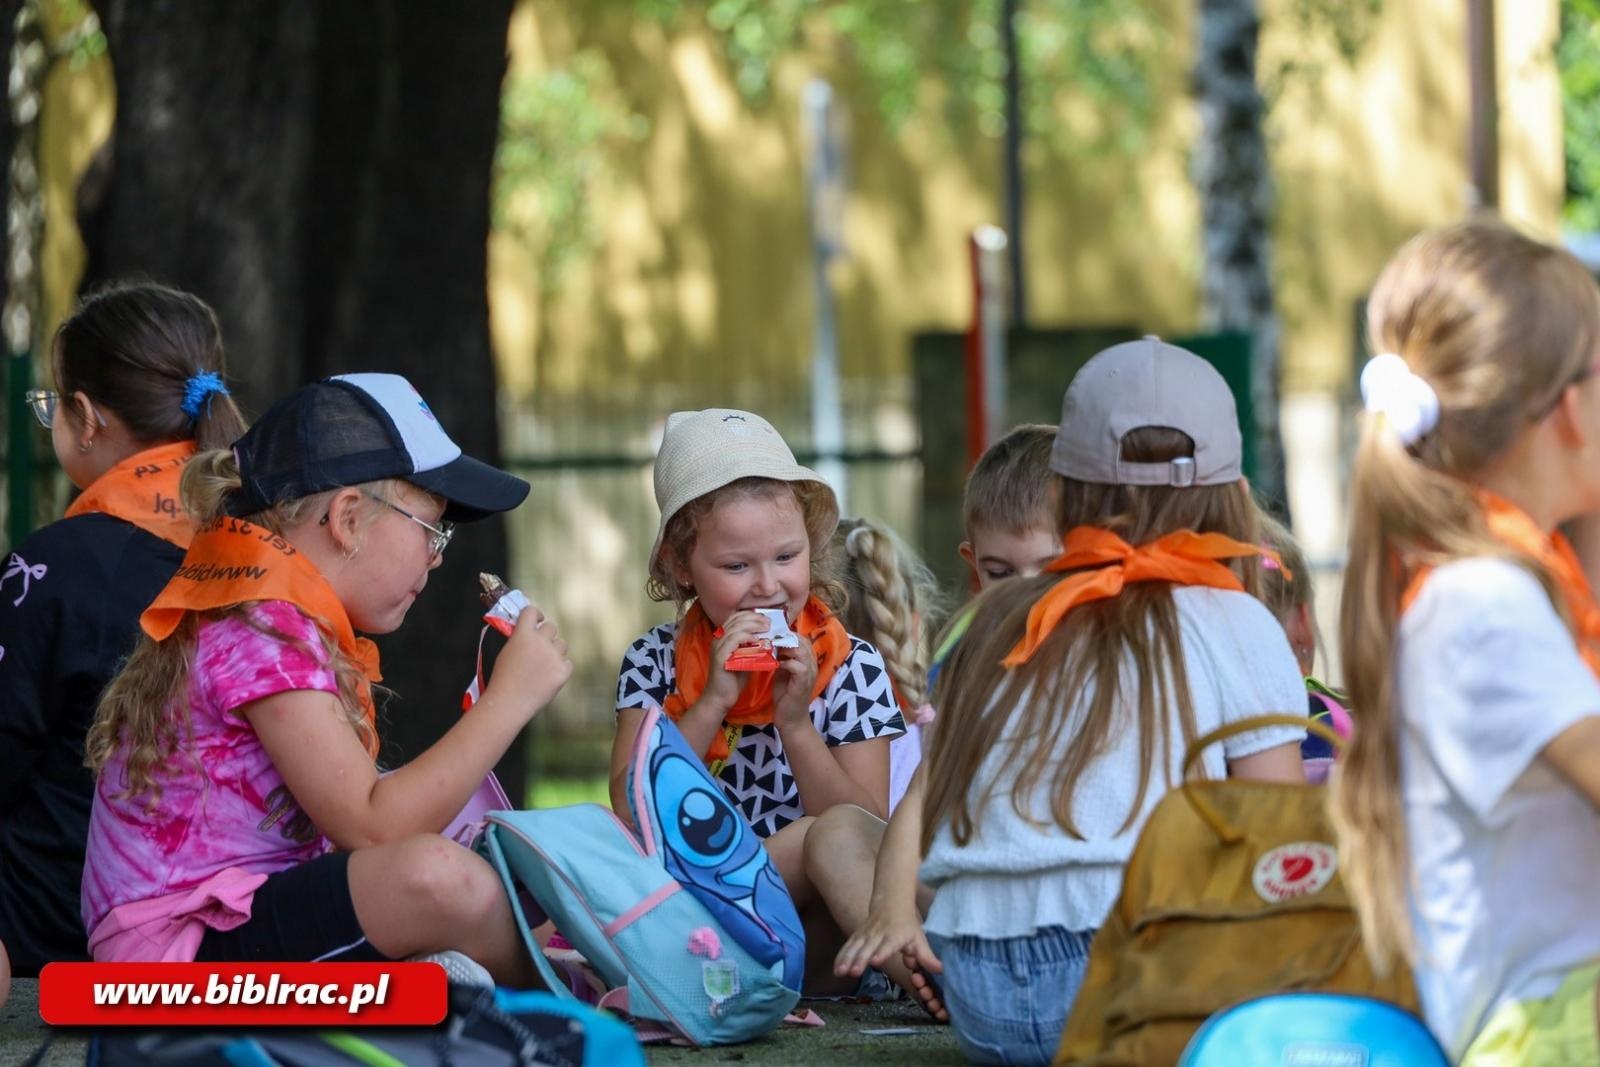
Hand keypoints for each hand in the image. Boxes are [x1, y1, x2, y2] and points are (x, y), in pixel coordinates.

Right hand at [482, 605, 571, 720]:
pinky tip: (549, 677)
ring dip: (554, 651)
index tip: (537, 619)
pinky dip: (560, 668)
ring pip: (562, 644)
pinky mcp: (563, 671)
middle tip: (539, 647)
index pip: (531, 612)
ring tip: (543, 665)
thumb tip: (528, 634)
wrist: (509, 702)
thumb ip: (519, 640)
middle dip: (546, 635)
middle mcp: (540, 641)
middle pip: (551, 627)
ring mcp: (553, 656)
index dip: (535, 614)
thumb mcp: (504, 653)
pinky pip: (567, 663)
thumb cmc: (502, 680)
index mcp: (522, 634)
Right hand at [702, 610, 767, 710]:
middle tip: (769, 623)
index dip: (751, 615)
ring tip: (766, 629)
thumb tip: (767, 636)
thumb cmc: (733, 678)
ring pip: (736, 628)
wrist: (721, 697)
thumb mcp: (745, 657)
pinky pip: (733, 640)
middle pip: (737, 619)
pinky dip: (746, 637)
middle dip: (755, 618)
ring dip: (753, 626)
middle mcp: (717, 639)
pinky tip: (757, 640)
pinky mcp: (720, 656)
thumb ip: (752, 646)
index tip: (766, 619)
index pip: (736, 617)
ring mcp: (717, 647)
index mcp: (722, 637)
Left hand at [771, 634, 817, 731]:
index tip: (772, 636)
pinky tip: (776, 665)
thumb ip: (782, 658)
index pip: (802, 639)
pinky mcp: (803, 683)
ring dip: (785, 648)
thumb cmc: (786, 695)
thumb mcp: (783, 672)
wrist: (790, 719)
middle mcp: (812, 665)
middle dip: (785, 638)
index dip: (788, 634)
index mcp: (807, 661)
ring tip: (773, 650)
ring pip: (802, 651)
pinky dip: (786, 663)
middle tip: (770, 640)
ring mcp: (809, 673)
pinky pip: (798, 666)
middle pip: (803, 641)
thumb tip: (772, 644)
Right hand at [833, 905, 940, 978]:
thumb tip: (940, 970)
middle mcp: (879, 934)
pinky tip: (836, 968)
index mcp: (895, 935)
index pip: (888, 945)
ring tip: (841, 972)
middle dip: (860, 959)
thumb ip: (926, 956)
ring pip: (855, 946)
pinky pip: (848, 946)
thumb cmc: (906, 923)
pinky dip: (841, 956)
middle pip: (868, 947)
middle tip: (853, 972)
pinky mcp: (858, 935)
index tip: (875, 961)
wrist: (891, 900)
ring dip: (847, 959)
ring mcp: (866, 934)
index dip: (881, 952)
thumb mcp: (919, 937)